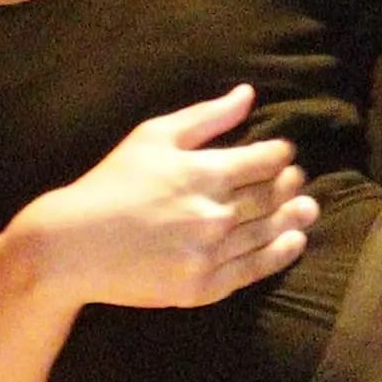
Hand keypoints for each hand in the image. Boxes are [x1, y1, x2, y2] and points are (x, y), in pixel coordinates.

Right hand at [20, 85, 313, 310]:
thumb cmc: (112, 183)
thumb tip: (248, 94)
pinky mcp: (203, 287)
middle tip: (298, 180)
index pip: (265, 160)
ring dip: (294, 218)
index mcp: (205, 172)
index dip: (281, 154)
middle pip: (272, 196)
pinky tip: (293, 242)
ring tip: (308, 209)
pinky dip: (280, 254)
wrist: (74, 246)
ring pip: (269, 232)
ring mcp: (210, 254)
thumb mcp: (153, 136)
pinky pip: (254, 270)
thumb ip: (207, 117)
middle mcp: (214, 214)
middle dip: (290, 184)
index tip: (283, 153)